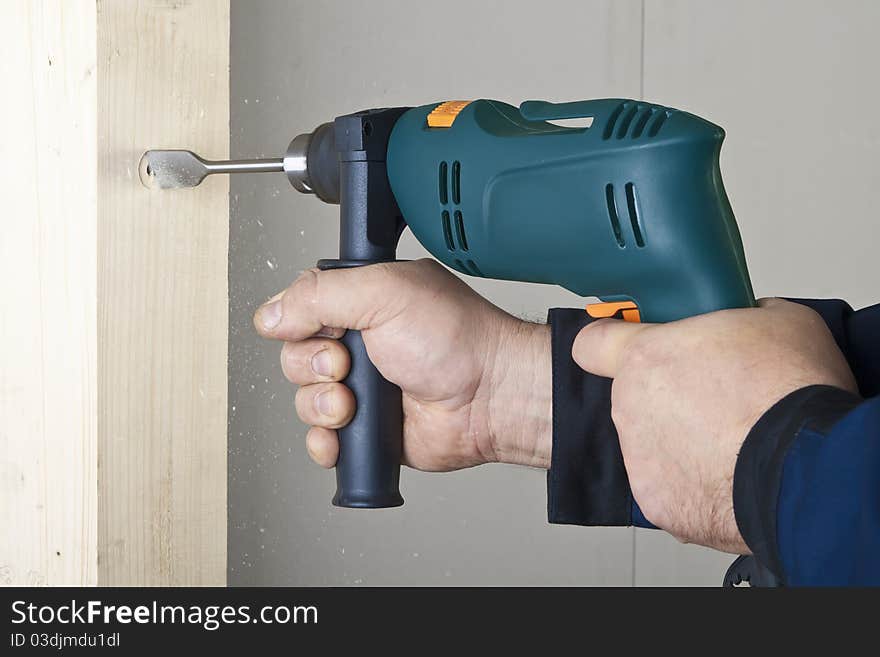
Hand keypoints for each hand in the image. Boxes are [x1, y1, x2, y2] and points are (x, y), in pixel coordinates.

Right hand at [253, 259, 550, 470]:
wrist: (491, 397)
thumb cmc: (459, 340)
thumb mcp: (384, 293)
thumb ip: (319, 294)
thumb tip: (271, 314)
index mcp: (363, 301)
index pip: (301, 308)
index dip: (300, 323)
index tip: (324, 330)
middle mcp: (361, 342)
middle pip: (296, 356)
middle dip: (312, 366)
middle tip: (345, 365)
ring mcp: (363, 386)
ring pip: (305, 399)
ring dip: (319, 405)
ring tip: (353, 403)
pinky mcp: (367, 426)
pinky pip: (323, 439)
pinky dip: (325, 441)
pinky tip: (343, 434)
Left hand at [572, 298, 857, 552]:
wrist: (808, 464)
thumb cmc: (792, 391)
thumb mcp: (779, 320)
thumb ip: (742, 316)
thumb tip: (747, 320)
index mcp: (647, 356)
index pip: (591, 344)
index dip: (607, 345)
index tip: (624, 350)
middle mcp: (630, 406)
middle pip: (635, 398)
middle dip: (669, 400)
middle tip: (717, 403)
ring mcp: (639, 458)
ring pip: (652, 446)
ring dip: (682, 444)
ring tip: (734, 443)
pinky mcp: (656, 502)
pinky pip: (671, 489)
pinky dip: (695, 486)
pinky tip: (731, 476)